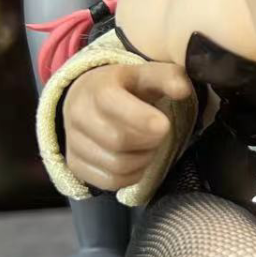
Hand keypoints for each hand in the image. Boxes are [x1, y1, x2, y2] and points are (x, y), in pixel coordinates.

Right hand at [63, 60, 192, 192]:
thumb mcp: (147, 75)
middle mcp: (78, 115)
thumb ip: (167, 78)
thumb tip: (182, 89)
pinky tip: (136, 162)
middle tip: (158, 135)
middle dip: (148, 141)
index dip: (142, 118)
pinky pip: (109, 181)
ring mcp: (73, 142)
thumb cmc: (124, 88)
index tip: (164, 124)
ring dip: (142, 161)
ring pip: (115, 165)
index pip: (112, 104)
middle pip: (118, 140)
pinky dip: (131, 177)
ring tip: (147, 147)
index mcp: (97, 88)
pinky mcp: (75, 164)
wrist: (88, 98)